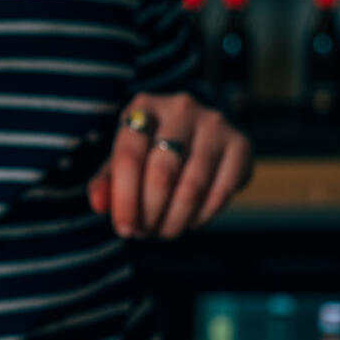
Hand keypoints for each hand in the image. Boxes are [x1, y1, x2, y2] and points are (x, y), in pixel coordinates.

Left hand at [86, 93, 253, 239]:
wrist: (193, 131)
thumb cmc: (147, 150)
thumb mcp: (121, 161)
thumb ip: (106, 182)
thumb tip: (99, 205)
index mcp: (143, 107)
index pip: (129, 157)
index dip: (124, 199)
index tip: (123, 229)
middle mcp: (181, 108)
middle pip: (161, 173)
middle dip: (149, 213)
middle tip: (143, 233)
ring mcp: (215, 124)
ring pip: (192, 186)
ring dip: (174, 220)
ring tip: (162, 231)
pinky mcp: (241, 144)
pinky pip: (221, 192)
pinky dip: (201, 216)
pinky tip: (188, 222)